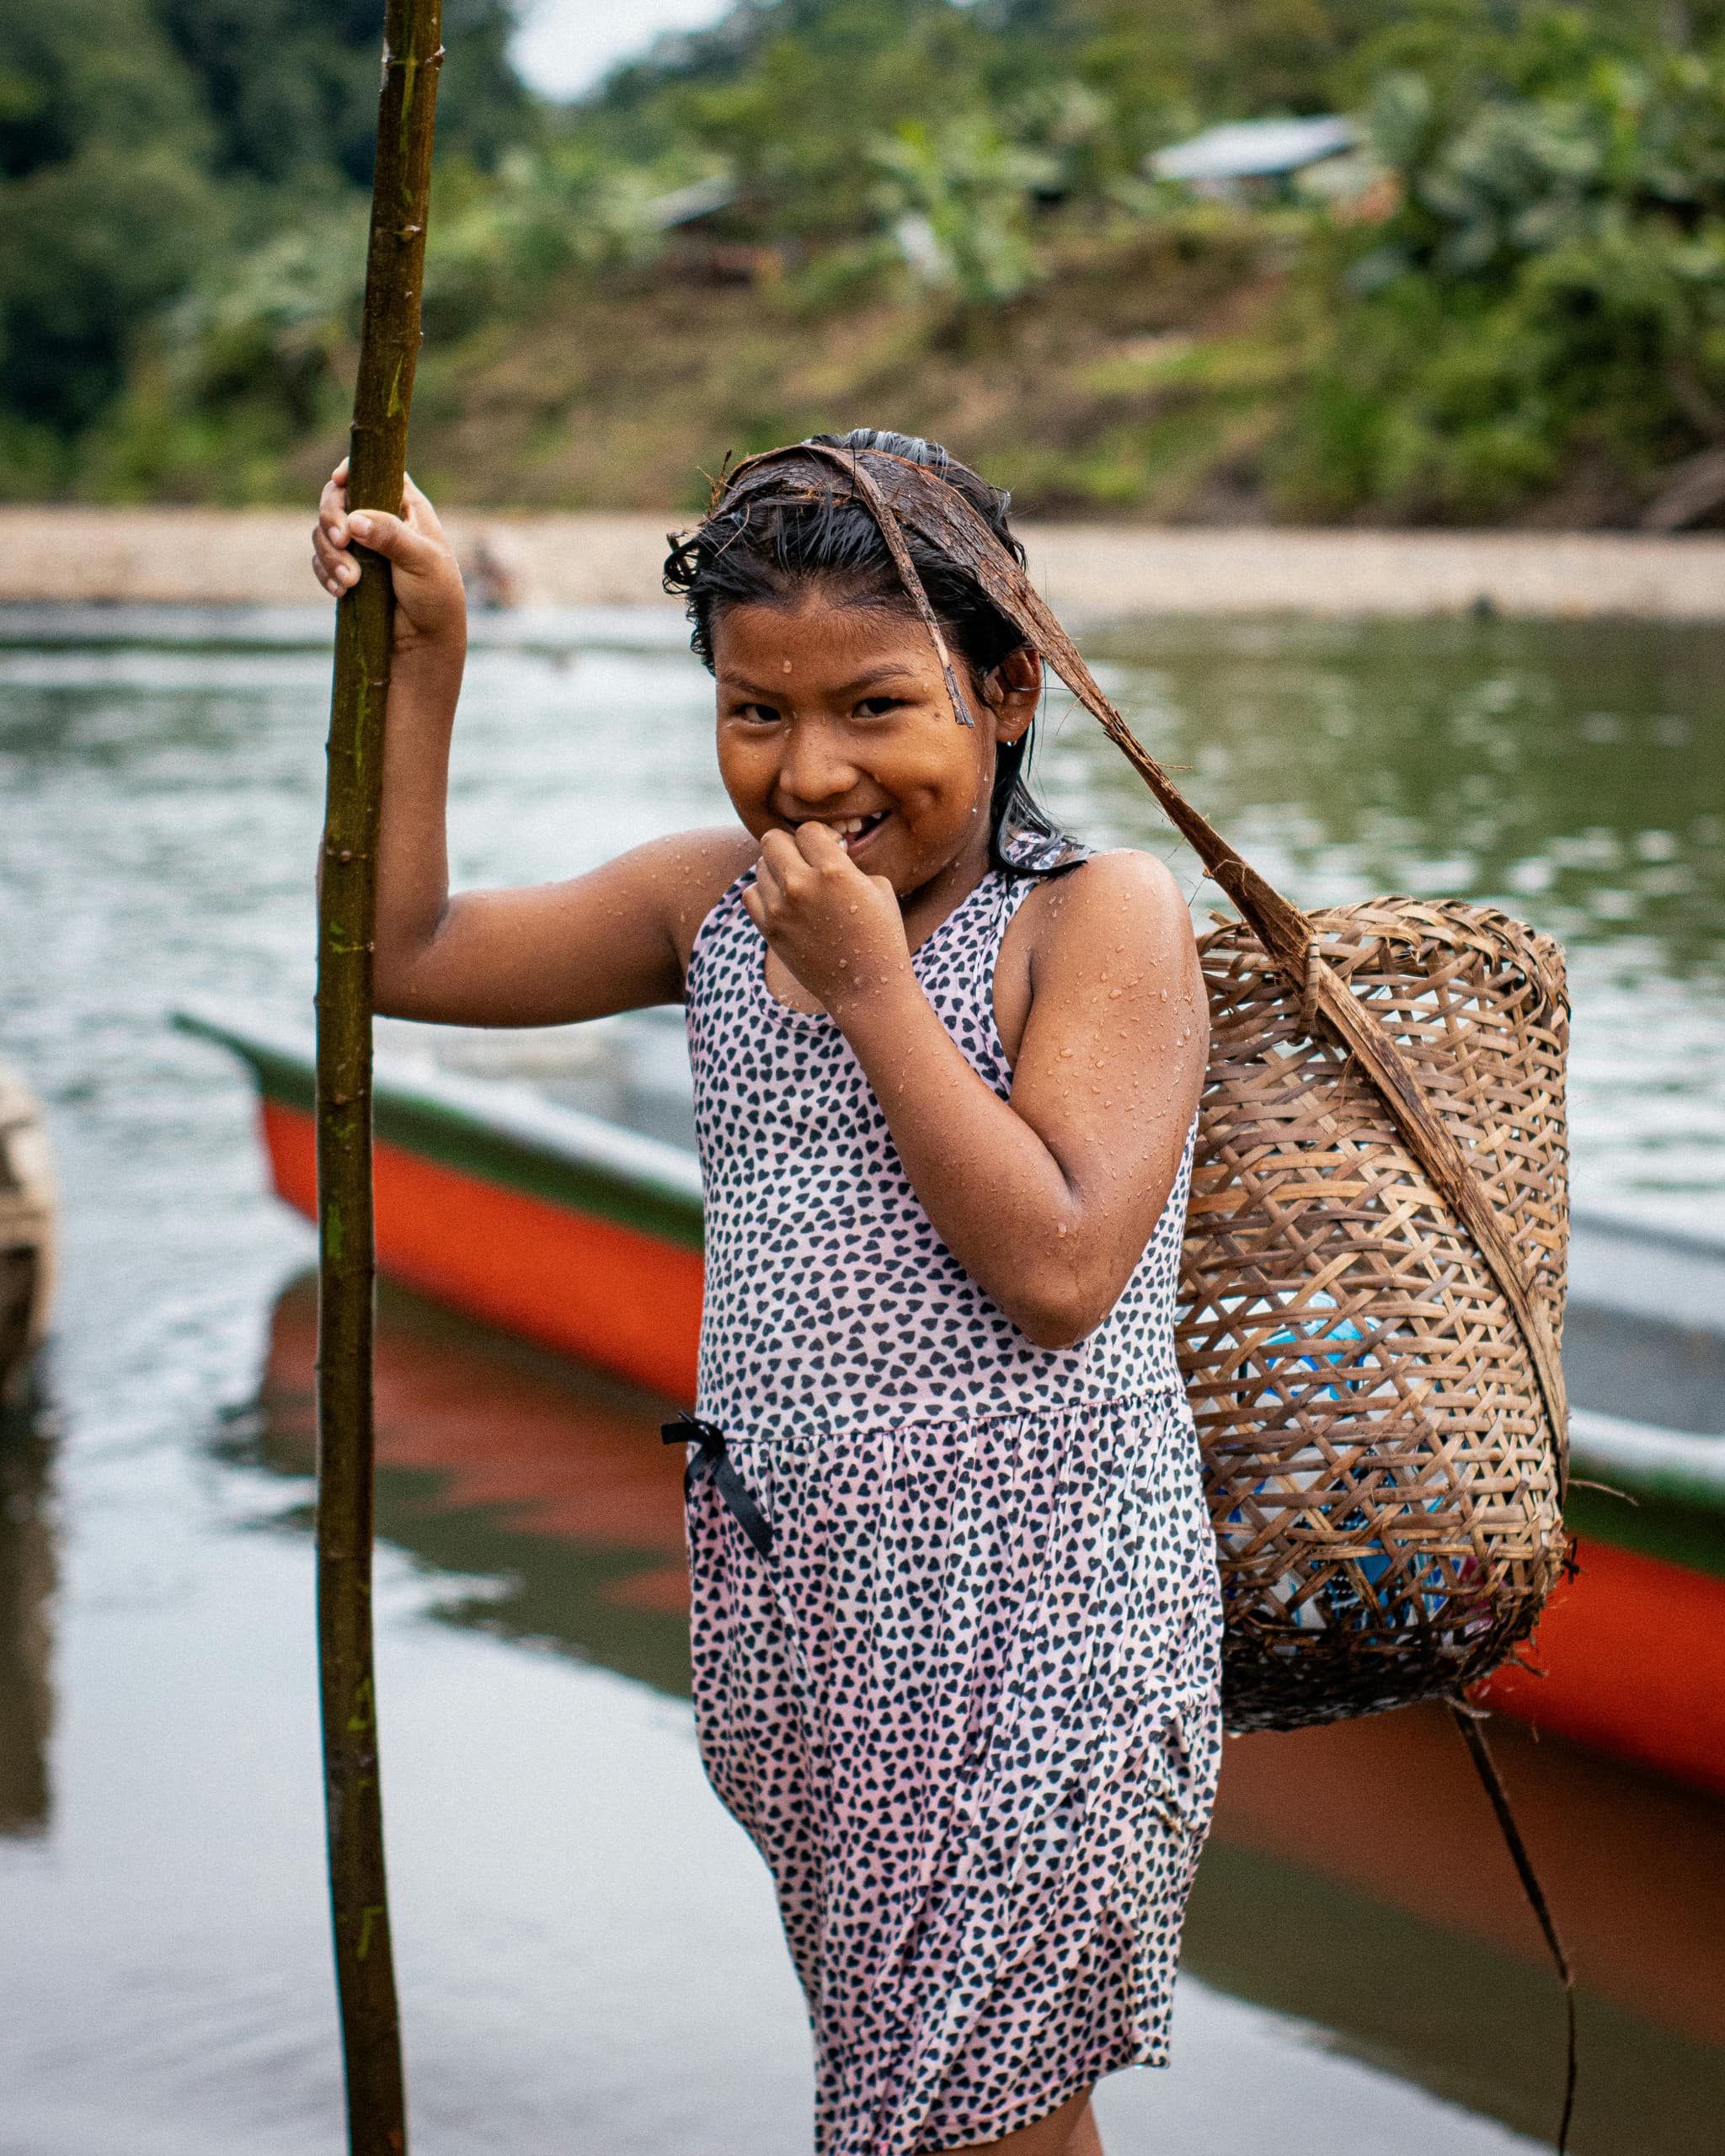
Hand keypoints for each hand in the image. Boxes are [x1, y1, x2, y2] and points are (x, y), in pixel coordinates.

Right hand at [311, 459, 465, 653]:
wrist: (425, 641)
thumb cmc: (436, 596)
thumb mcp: (422, 562)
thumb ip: (392, 536)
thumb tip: (356, 521)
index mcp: (406, 507)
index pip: (375, 472)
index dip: (353, 470)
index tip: (340, 481)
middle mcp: (380, 520)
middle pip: (338, 497)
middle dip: (332, 517)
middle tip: (341, 542)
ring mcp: (361, 545)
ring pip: (324, 531)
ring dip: (329, 554)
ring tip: (351, 583)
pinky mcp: (347, 569)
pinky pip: (321, 559)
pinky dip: (324, 572)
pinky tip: (340, 591)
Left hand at [741, 824, 910, 1015]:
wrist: (866, 989)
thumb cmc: (882, 936)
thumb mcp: (879, 887)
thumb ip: (847, 862)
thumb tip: (827, 851)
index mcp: (834, 871)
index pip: (807, 830)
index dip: (819, 837)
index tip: (829, 851)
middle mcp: (801, 885)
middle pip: (772, 840)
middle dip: (790, 845)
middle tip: (805, 861)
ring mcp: (780, 909)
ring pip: (759, 865)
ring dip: (777, 869)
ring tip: (797, 884)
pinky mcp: (769, 930)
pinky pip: (750, 894)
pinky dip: (763, 893)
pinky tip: (783, 902)